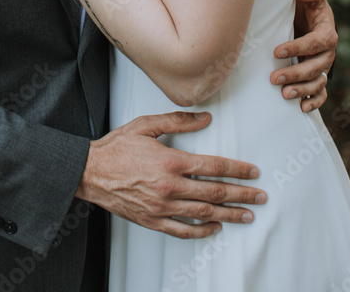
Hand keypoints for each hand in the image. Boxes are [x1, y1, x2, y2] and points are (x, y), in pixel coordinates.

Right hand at [76, 111, 265, 238]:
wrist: (90, 172)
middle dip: (242, 195)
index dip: (237, 170)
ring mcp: (162, 207)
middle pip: (215, 193)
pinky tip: (214, 227)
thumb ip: (178, 121)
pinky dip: (202, 230)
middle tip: (259, 196)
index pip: (213, 167)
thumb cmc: (116, 148)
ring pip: (204, 213)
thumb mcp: (146, 125)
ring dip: (229, 214)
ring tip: (247, 215)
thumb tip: (205, 118)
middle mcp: (170, 187)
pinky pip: (183, 230)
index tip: (252, 172)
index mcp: (170, 162)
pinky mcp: (153, 220)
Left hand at [270, 0, 337, 112]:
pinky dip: (314, 102)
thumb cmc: (308, 4)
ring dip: (302, 91)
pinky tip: (302, 108)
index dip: (297, 48)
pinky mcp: (319, 76)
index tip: (277, 51)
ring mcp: (324, 66)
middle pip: (315, 67)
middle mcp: (328, 53)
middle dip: (295, 74)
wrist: (310, 17)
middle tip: (274, 78)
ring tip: (284, 95)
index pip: (314, 43)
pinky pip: (321, 93)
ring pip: (317, 83)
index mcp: (327, 32)